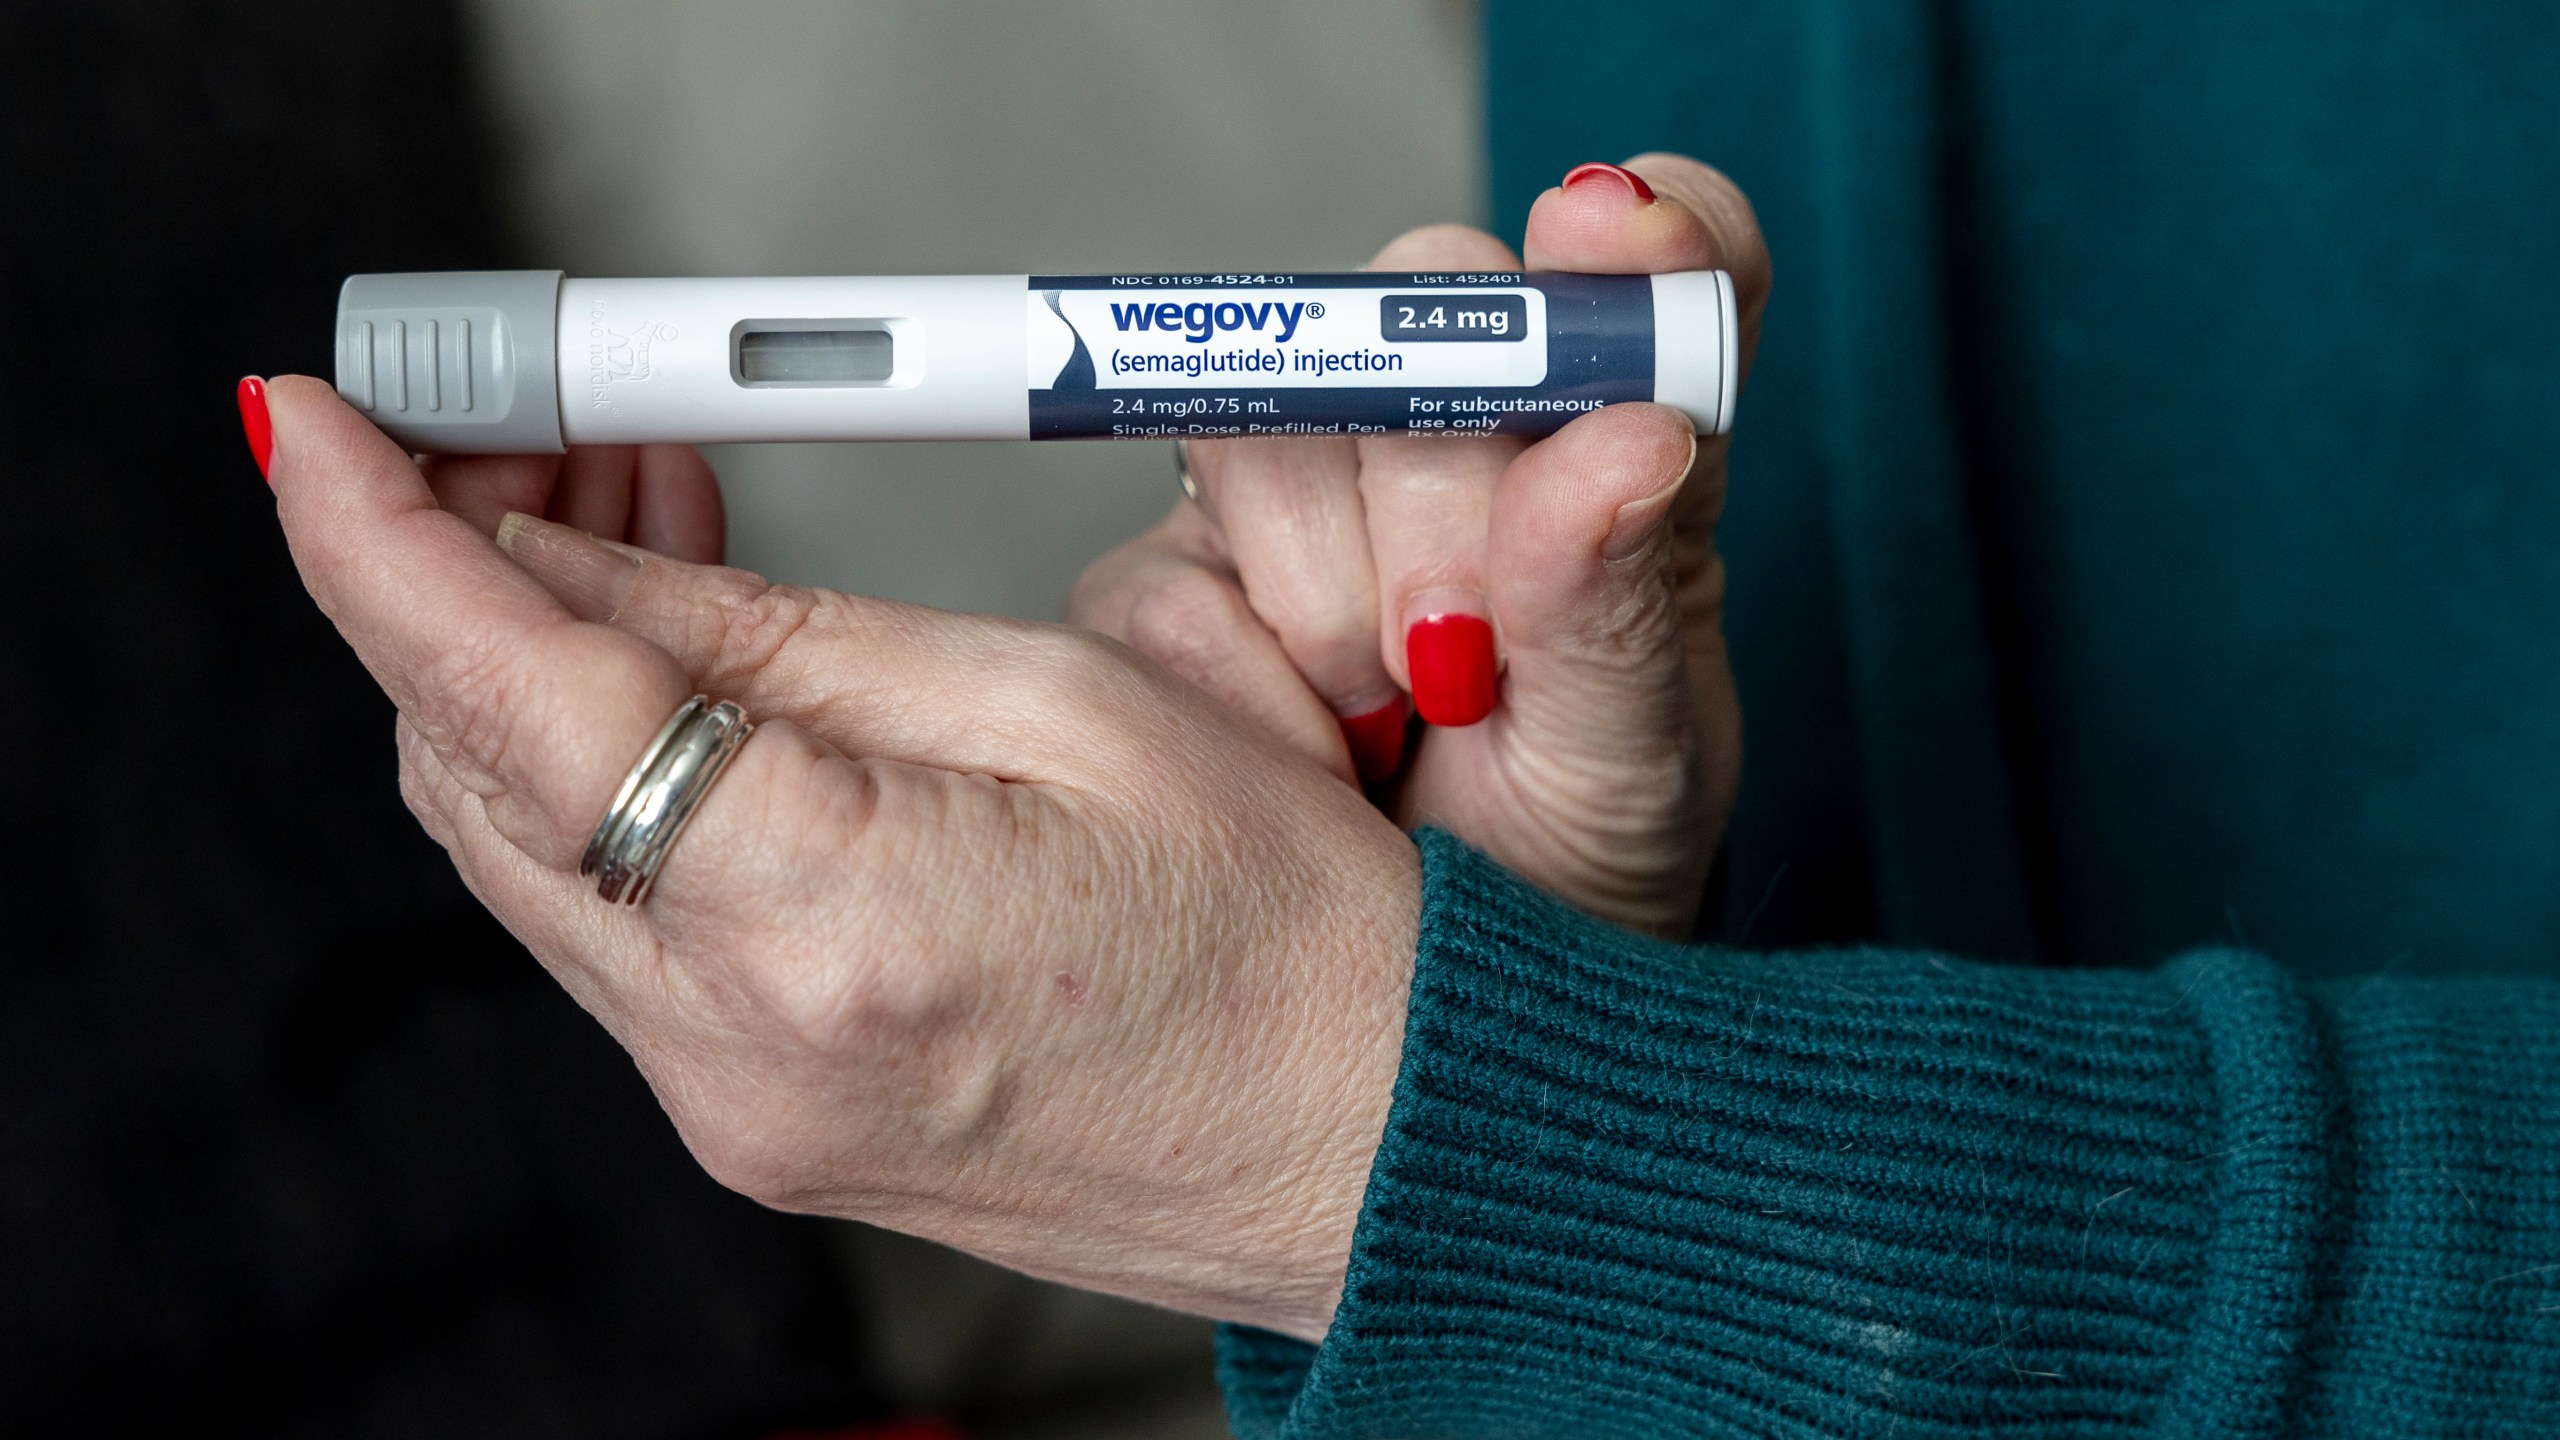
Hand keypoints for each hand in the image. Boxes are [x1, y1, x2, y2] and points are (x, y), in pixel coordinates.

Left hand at [262, 377, 1420, 1342]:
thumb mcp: (1063, 704)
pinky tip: (682, 681)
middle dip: (460, 584)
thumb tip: (589, 564)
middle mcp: (740, 1051)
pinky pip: (609, 925)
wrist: (1373, 1147)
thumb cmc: (1291, 940)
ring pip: (528, 852)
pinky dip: (606, 784)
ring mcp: (733, 1108)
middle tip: (525, 435)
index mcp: (831, 926)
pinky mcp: (753, 1121)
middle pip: (480, 780)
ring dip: (534, 678)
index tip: (311, 433)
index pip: (517, 707)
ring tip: (633, 523)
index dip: (383, 547)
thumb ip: (791, 640)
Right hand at [1069, 156, 1767, 936]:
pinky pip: (1166, 576)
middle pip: (1418, 316)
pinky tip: (1308, 755)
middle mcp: (1459, 445)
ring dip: (1333, 604)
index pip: (1649, 269)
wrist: (1411, 1031)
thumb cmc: (1565, 889)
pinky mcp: (1172, 586)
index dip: (1635, 233)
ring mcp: (1303, 505)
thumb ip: (1628, 603)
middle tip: (1470, 657)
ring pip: (1271, 430)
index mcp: (1614, 455)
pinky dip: (1242, 686)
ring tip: (1394, 725)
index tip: (1616, 237)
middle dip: (1445, 492)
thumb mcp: (1636, 772)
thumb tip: (1629, 436)